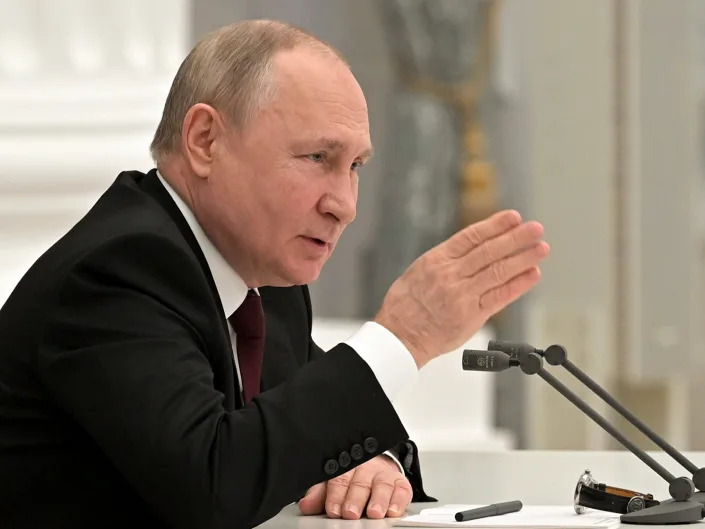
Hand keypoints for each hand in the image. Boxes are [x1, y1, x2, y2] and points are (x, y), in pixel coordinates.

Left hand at [298, 455, 411, 519]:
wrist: (376, 467)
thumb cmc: (351, 478)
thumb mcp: (332, 483)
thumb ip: (319, 494)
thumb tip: (306, 505)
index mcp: (346, 466)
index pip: (339, 478)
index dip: (335, 494)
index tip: (333, 509)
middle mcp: (366, 468)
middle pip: (360, 482)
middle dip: (355, 498)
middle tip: (350, 512)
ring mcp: (383, 475)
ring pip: (381, 485)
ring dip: (378, 500)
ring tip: (374, 513)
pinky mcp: (400, 483)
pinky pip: (402, 489)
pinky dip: (398, 500)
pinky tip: (392, 510)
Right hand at [375, 209, 548, 367]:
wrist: (400, 335)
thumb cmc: (405, 306)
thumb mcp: (418, 271)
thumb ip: (446, 261)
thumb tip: (472, 248)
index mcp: (436, 260)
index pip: (471, 236)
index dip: (495, 225)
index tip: (514, 217)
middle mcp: (450, 275)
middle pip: (489, 251)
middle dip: (516, 238)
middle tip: (535, 229)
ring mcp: (461, 295)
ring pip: (498, 271)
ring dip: (523, 258)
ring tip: (541, 248)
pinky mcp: (471, 315)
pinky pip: (500, 297)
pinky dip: (518, 284)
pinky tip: (532, 274)